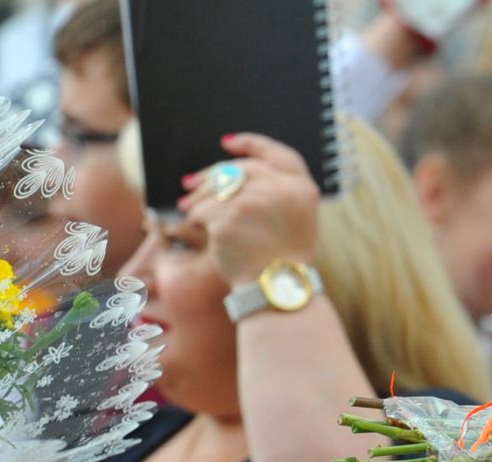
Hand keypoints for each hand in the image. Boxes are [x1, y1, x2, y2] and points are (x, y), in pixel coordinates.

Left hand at [179, 134, 319, 286]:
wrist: (275, 289)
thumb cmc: (281, 260)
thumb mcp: (293, 221)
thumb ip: (274, 192)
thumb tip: (225, 172)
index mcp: (302, 189)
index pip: (278, 154)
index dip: (252, 144)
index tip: (227, 142)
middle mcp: (282, 190)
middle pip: (238, 170)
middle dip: (209, 176)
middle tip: (189, 184)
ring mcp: (256, 201)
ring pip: (216, 189)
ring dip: (199, 200)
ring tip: (191, 212)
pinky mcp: (231, 216)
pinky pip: (203, 210)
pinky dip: (196, 219)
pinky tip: (200, 230)